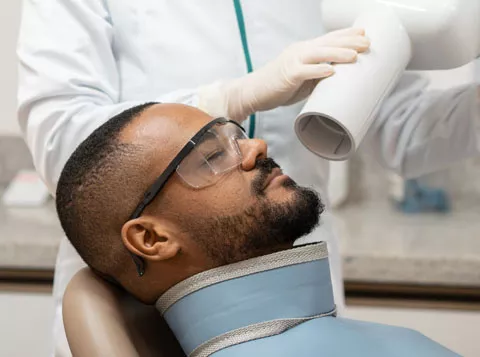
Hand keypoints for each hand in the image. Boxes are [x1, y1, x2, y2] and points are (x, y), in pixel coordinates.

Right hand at [199, 27, 369, 120]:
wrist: (253, 92)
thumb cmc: (277, 87)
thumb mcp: (301, 78)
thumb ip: (317, 75)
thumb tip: (336, 79)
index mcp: (303, 51)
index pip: (328, 39)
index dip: (346, 36)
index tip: (364, 34)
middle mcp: (299, 51)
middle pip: (328, 43)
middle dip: (349, 42)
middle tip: (367, 43)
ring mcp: (293, 61)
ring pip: (319, 53)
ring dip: (339, 53)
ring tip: (356, 55)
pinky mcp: (287, 75)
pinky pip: (305, 70)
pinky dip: (319, 70)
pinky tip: (332, 70)